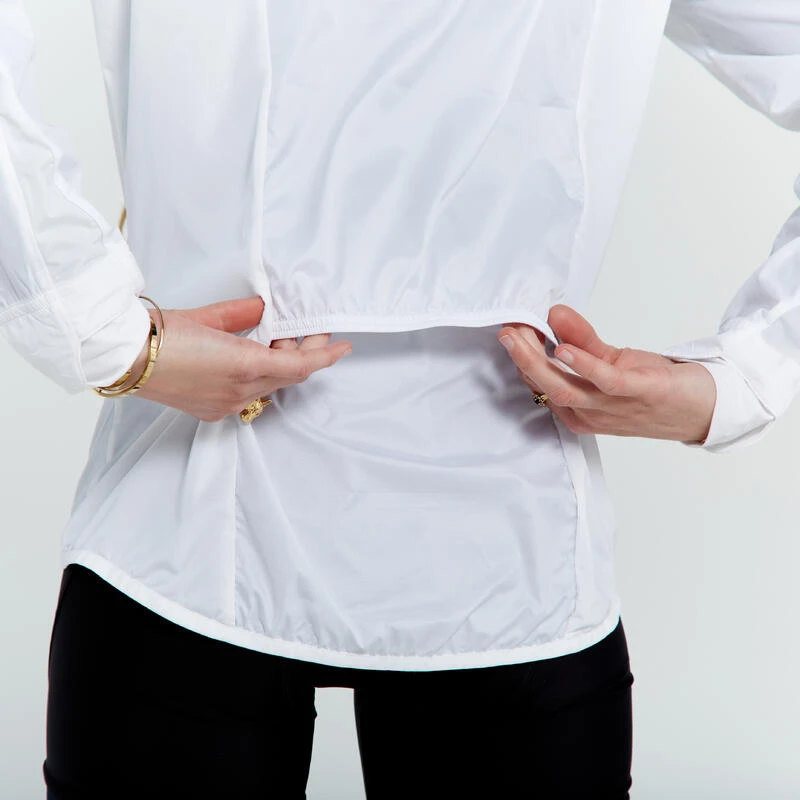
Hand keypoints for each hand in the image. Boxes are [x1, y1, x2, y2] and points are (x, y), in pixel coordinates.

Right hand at [124, 296, 351, 421]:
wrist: (122, 357)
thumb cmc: (159, 333)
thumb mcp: (208, 316)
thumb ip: (243, 313)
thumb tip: (262, 307)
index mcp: (244, 366)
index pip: (300, 366)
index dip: (325, 356)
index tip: (343, 347)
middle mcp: (239, 391)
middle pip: (288, 376)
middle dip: (301, 353)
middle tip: (304, 330)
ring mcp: (226, 405)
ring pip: (269, 386)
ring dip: (279, 365)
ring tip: (275, 339)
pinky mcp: (212, 411)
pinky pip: (248, 395)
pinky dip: (258, 377)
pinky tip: (252, 358)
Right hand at [497, 305, 715, 443]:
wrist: (707, 409)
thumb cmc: (657, 390)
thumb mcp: (611, 363)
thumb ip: (581, 340)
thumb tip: (553, 316)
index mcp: (579, 410)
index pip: (541, 383)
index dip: (524, 356)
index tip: (513, 328)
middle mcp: (591, 414)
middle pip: (546, 387)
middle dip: (521, 359)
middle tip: (505, 332)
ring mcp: (614, 407)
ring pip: (564, 388)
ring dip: (538, 362)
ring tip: (521, 337)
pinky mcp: (639, 394)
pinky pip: (604, 382)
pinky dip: (581, 366)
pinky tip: (563, 349)